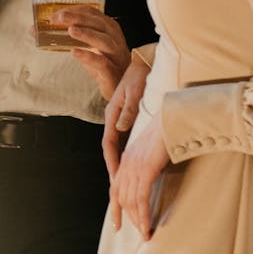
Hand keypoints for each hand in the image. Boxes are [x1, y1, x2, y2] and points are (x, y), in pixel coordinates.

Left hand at [51, 6, 130, 99]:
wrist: (121, 89)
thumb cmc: (103, 64)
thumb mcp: (86, 48)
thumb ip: (65, 38)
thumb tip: (35, 30)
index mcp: (108, 28)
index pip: (92, 13)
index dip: (74, 11)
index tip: (56, 13)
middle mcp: (114, 39)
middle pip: (98, 23)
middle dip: (78, 18)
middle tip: (59, 17)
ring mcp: (116, 56)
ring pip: (105, 40)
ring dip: (87, 34)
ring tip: (71, 31)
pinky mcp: (113, 73)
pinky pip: (103, 63)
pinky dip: (89, 57)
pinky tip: (76, 53)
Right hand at [102, 53, 150, 177]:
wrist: (144, 62)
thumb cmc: (140, 76)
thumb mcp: (134, 92)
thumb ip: (128, 110)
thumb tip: (120, 129)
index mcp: (112, 113)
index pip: (108, 143)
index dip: (111, 162)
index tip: (115, 179)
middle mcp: (114, 119)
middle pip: (111, 150)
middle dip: (114, 170)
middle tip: (118, 191)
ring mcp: (121, 121)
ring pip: (119, 149)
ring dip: (121, 167)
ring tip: (125, 187)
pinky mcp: (129, 121)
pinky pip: (127, 143)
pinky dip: (128, 157)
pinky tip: (134, 169)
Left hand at [110, 114, 168, 240]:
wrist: (172, 118)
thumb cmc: (166, 133)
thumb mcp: (150, 150)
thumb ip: (145, 164)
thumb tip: (148, 180)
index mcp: (126, 158)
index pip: (115, 187)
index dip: (115, 207)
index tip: (117, 224)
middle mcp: (127, 163)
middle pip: (121, 197)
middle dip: (128, 218)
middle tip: (139, 231)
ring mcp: (135, 166)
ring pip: (130, 201)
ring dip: (138, 220)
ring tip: (145, 233)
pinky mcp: (146, 170)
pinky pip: (141, 199)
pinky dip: (143, 216)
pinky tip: (148, 227)